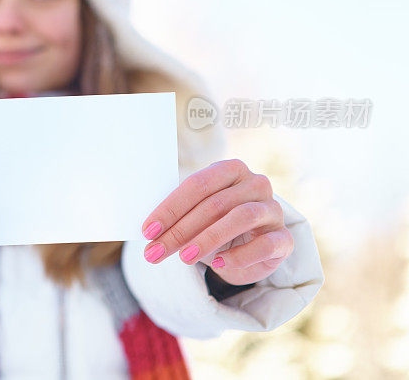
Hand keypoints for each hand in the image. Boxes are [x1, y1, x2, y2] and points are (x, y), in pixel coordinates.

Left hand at [140, 159, 293, 285]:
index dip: (170, 208)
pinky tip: (218, 264)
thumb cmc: (215, 224)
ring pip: (240, 218)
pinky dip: (239, 255)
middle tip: (156, 252)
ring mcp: (273, 209)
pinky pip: (264, 244)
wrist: (249, 249)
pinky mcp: (284, 238)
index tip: (147, 231)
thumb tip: (148, 231)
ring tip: (183, 258)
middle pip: (215, 203)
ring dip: (207, 239)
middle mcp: (256, 184)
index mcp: (231, 169)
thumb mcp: (195, 215)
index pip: (197, 184)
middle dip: (180, 230)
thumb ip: (178, 215)